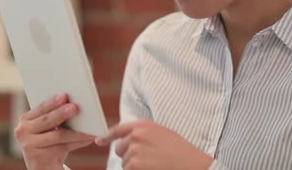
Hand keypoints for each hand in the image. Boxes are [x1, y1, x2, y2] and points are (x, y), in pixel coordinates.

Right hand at [14, 94, 95, 169]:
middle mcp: (22, 131)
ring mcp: (29, 146)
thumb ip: (55, 116)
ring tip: (89, 127)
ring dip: (76, 131)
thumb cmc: (50, 142)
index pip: (41, 108)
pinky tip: (89, 138)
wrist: (43, 167)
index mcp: (25, 119)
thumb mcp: (49, 128)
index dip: (52, 102)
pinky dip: (78, 142)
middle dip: (62, 113)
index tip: (63, 96)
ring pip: (58, 135)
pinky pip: (63, 147)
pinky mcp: (38, 158)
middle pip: (47, 121)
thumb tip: (74, 105)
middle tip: (74, 107)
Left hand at [96, 120, 212, 169]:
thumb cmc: (180, 151)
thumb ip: (142, 134)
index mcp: (143, 125)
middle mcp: (136, 135)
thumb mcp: (161, 134)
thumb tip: (124, 140)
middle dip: (128, 155)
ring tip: (154, 164)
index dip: (107, 136)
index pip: (118, 129)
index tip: (100, 141)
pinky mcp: (134, 164)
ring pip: (124, 163)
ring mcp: (134, 150)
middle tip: (148, 159)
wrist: (191, 164)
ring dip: (134, 167)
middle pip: (119, 148)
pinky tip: (151, 169)